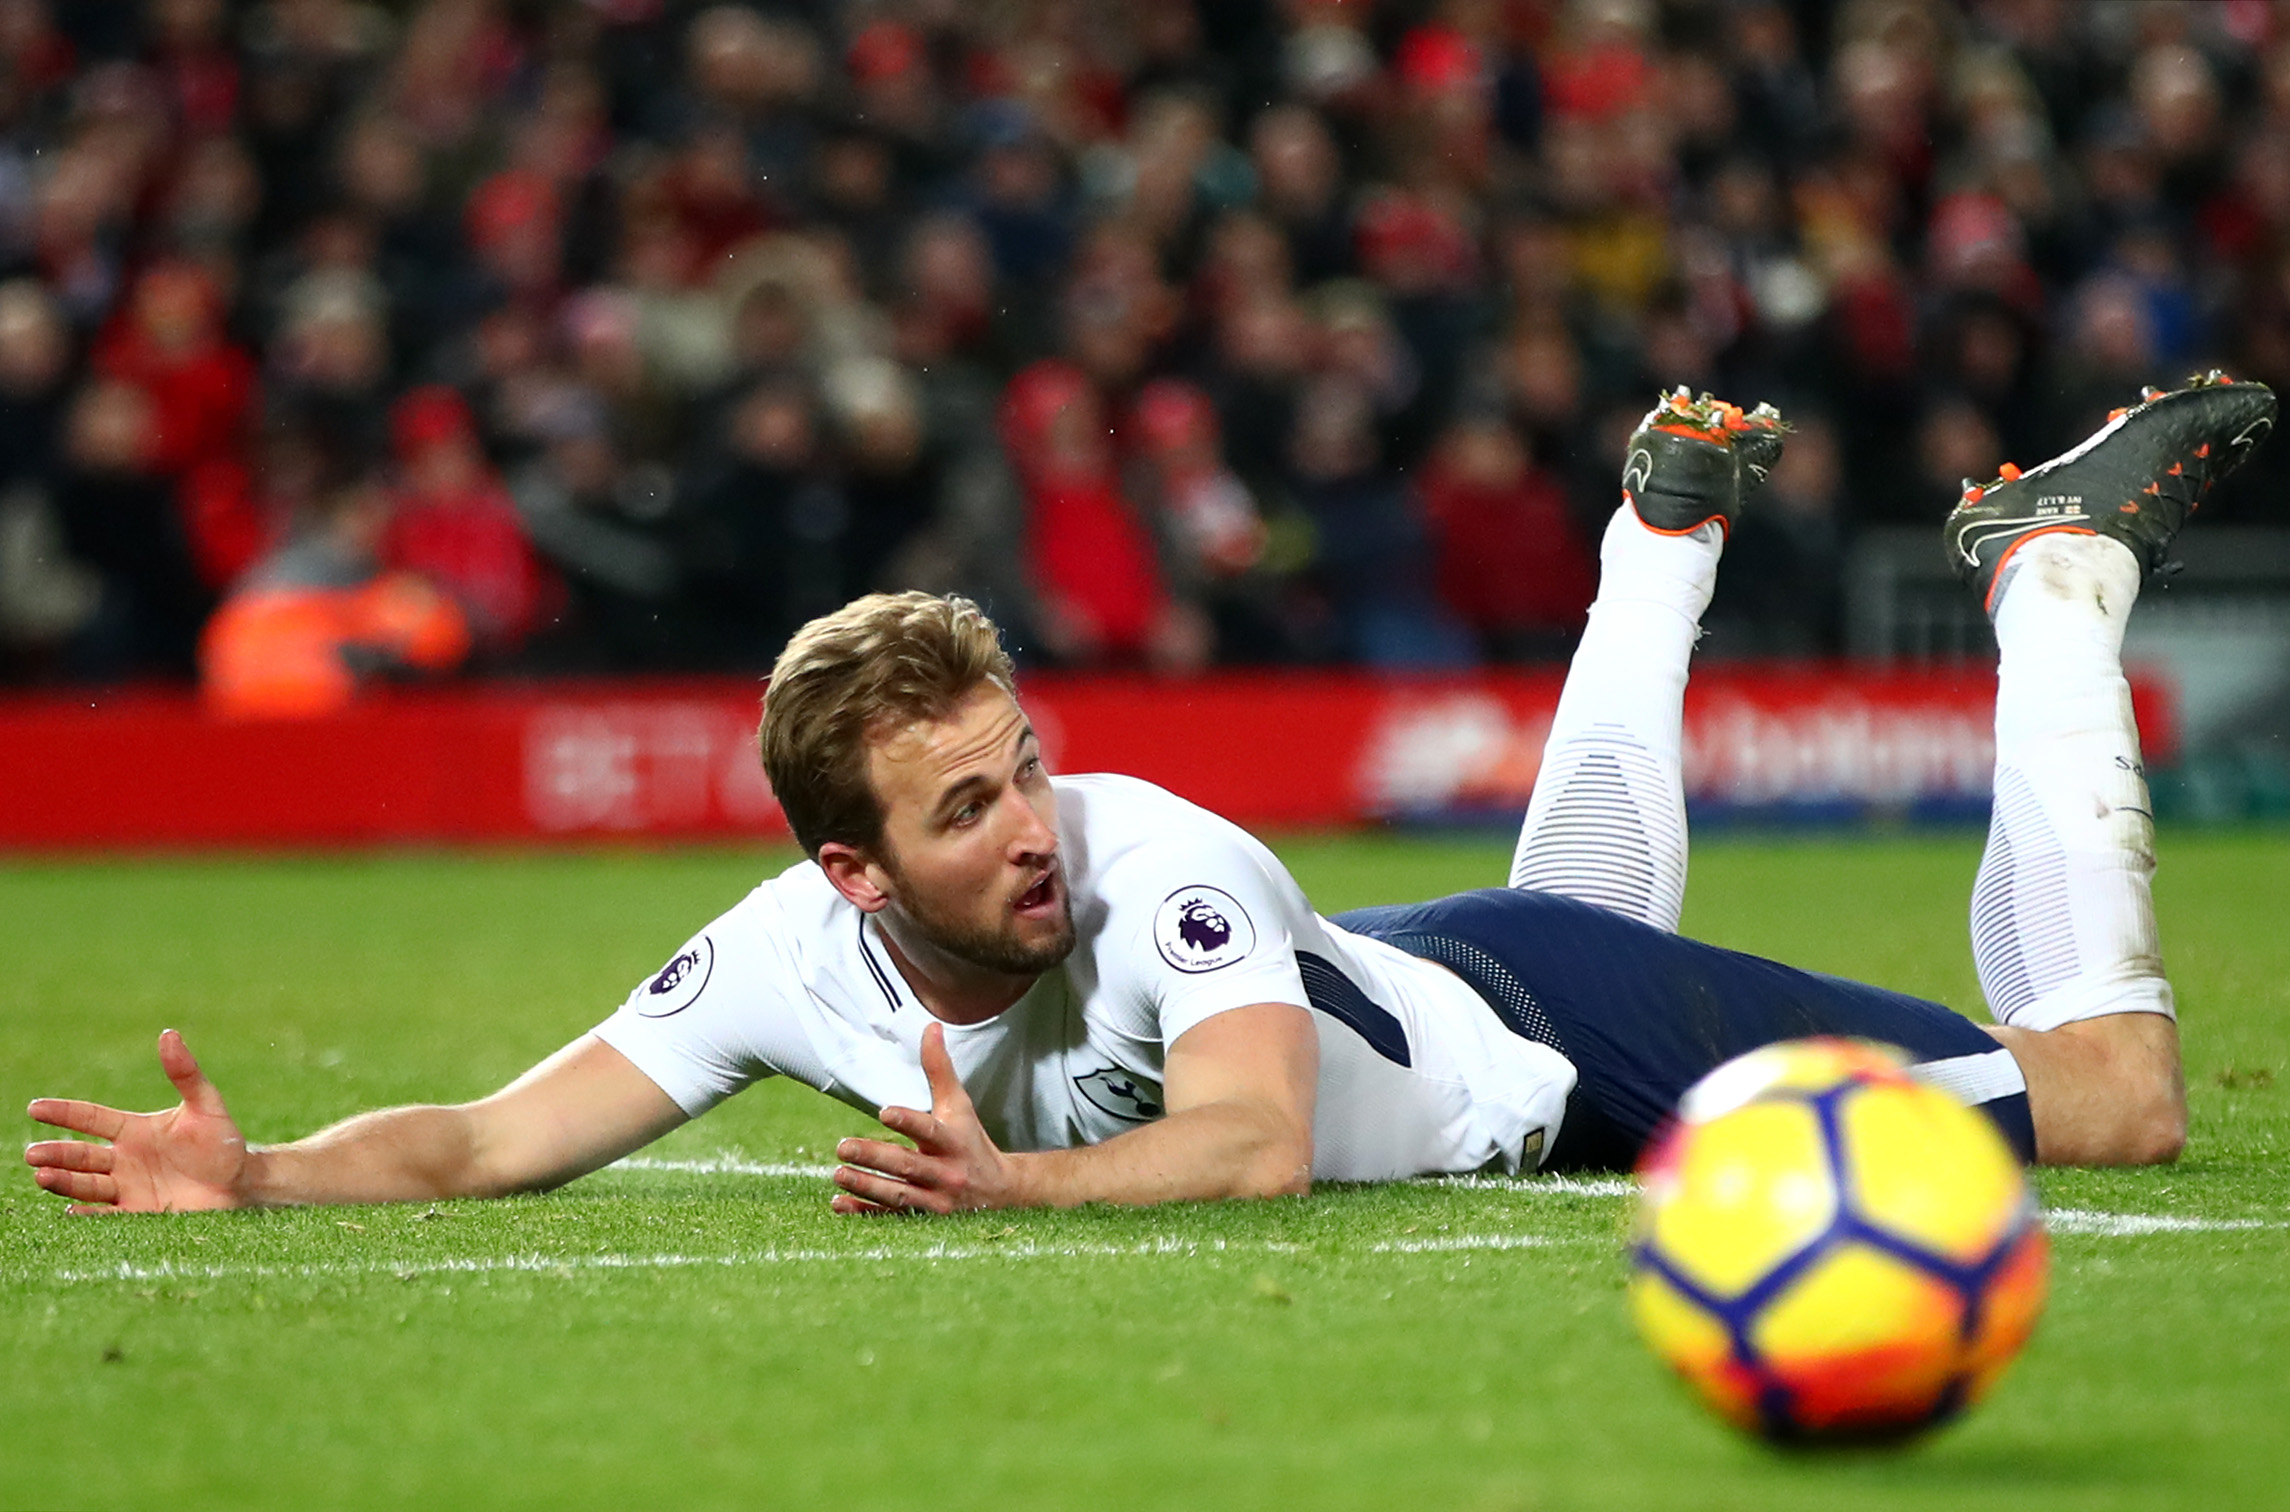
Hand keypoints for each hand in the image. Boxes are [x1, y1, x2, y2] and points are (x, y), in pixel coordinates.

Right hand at [25, 1030, 250, 1212]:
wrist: (241, 1183)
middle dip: (57, 1154)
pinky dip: (88, 1214)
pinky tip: (70, 1211)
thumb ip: (186, 1074)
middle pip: (81, 1155)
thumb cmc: (222, 1141)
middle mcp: (124, 1159)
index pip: (91, 1119)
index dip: (64, 1113)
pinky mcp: (138, 1214)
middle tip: (33, 1153)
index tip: (35, 1108)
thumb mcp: (206, 1105)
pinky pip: (107, 1215)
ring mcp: (128, 1188)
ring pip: (87, 1185)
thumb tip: (169, 1035)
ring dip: (64, 1181)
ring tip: (42, 1176)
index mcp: (134, 1130)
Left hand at [832, 1023, 1021, 1214]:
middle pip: (908, 1166)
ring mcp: (935, 1201)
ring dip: (866, 1187)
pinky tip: (839, 1203)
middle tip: (842, 1146)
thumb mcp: (958, 1105)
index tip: (884, 1112)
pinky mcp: (923, 1221)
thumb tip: (931, 1026)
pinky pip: (891, 1219)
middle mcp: (946, 1173)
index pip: (930, 1130)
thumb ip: (940, 1069)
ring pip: (898, 1197)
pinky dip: (864, 1213)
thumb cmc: (971, 1140)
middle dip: (875, 1157)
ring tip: (838, 1174)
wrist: (1002, 1192)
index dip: (908, 1122)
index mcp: (953, 1141)